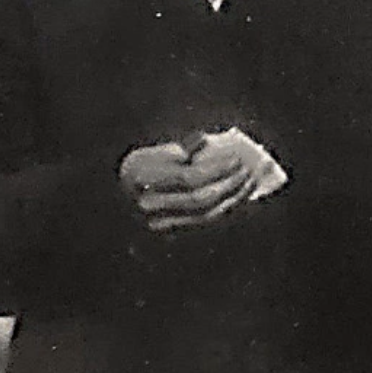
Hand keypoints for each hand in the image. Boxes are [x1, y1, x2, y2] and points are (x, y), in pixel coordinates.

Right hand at [118, 138, 256, 232]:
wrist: (121, 199)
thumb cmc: (140, 169)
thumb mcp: (152, 152)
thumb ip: (179, 149)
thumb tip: (204, 141)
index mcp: (142, 179)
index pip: (189, 178)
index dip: (216, 169)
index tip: (236, 158)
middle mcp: (149, 206)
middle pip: (200, 199)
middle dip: (229, 184)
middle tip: (247, 168)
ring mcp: (161, 222)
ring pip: (207, 215)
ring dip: (233, 198)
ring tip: (250, 181)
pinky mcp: (174, 231)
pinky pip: (207, 222)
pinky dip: (227, 209)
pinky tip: (242, 196)